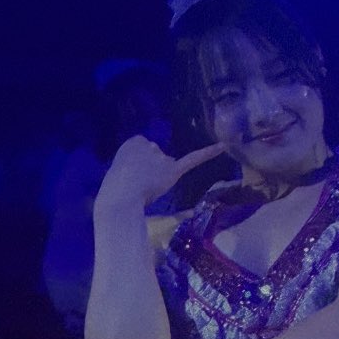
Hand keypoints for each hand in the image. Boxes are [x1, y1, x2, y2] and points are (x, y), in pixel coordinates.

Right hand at [94, 135, 224, 209]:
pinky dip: (209, 153)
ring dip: (160, 177)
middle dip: (151, 170)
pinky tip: (223, 146)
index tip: (132, 176)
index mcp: (133, 141)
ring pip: (167, 165)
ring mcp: (161, 156)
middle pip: (156, 156)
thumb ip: (136, 165)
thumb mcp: (120, 170)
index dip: (139, 166)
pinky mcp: (173, 169)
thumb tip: (152, 172)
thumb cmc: (115, 190)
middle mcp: (149, 143)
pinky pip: (193, 158)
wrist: (120, 197)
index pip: (143, 151)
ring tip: (146, 189)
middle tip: (138, 185)